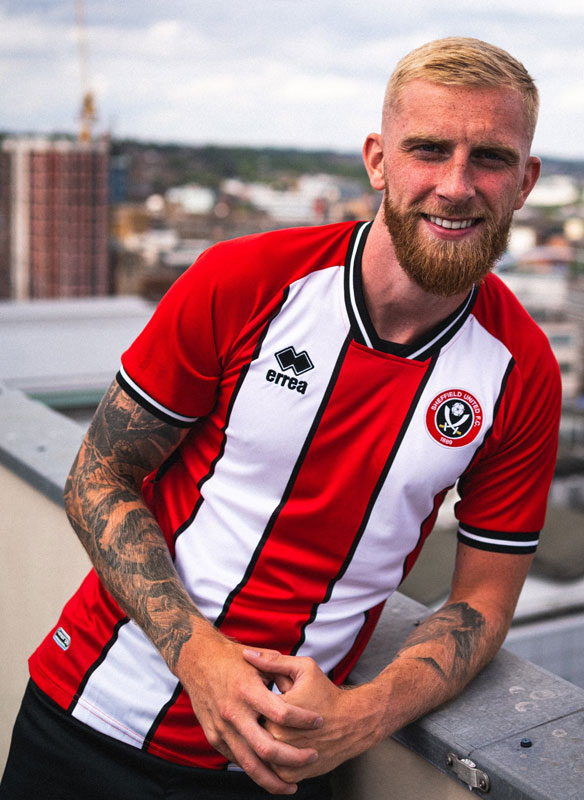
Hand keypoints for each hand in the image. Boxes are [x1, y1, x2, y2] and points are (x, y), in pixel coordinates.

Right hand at [176, 629, 323, 794]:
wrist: (197, 660)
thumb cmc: (231, 658)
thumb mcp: (257, 659)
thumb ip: (280, 672)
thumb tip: (303, 688)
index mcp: (247, 690)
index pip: (283, 713)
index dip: (304, 720)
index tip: (320, 721)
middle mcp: (234, 712)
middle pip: (268, 748)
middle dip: (294, 758)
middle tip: (313, 756)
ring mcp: (222, 728)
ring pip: (251, 765)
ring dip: (274, 780)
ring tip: (292, 787)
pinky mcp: (214, 737)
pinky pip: (238, 760)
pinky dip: (255, 771)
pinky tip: (270, 774)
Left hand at [242, 649, 382, 783]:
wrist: (352, 723)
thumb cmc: (326, 693)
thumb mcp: (303, 669)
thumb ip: (273, 661)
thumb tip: (247, 653)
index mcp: (274, 711)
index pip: (249, 708)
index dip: (257, 702)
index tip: (268, 699)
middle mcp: (277, 739)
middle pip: (252, 730)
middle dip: (260, 721)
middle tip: (274, 716)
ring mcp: (283, 760)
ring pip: (259, 752)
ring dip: (263, 742)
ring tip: (280, 730)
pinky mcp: (292, 775)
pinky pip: (271, 769)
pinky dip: (274, 760)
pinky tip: (285, 744)